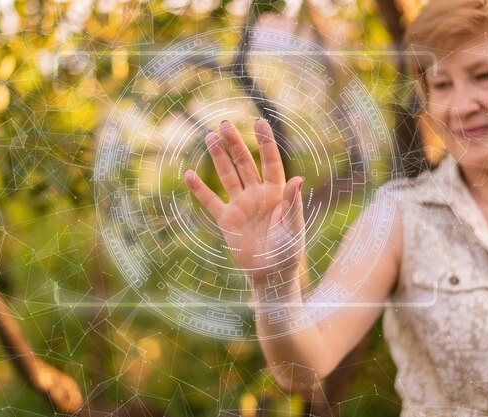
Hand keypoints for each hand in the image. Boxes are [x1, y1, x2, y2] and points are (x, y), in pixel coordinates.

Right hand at [184, 119, 304, 282]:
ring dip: (218, 157)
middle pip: (244, 163)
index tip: (259, 122)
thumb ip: (293, 202)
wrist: (271, 273)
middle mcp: (257, 194)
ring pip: (227, 176)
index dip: (265, 142)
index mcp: (276, 192)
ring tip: (209, 136)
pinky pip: (210, 201)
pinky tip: (188, 174)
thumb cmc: (288, 250)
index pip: (270, 161)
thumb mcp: (293, 226)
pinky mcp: (227, 220)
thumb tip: (298, 177)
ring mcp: (240, 205)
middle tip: (224, 124)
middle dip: (235, 143)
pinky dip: (199, 189)